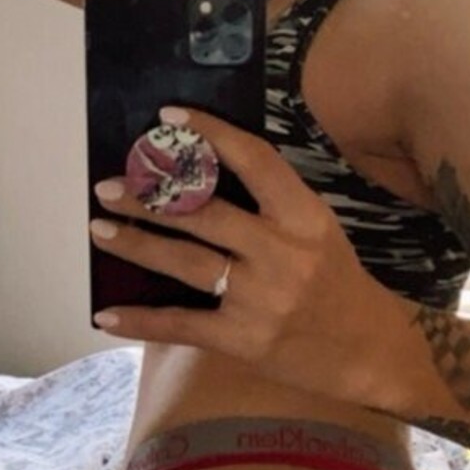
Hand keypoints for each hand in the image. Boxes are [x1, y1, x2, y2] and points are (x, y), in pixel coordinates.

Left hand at [88, 106, 385, 400]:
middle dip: (150, 197)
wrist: (369, 352)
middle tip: (109, 185)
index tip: (168, 117)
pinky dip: (141, 320)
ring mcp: (262, 298)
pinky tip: (106, 315)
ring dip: (138, 243)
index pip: (254, 160)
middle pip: (205, 214)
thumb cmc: (336, 284)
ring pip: (187, 262)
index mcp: (304, 217)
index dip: (210, 133)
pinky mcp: (244, 340)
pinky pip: (182, 325)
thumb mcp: (316, 232)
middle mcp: (283, 253)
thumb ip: (270, 205)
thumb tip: (197, 177)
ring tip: (100, 228)